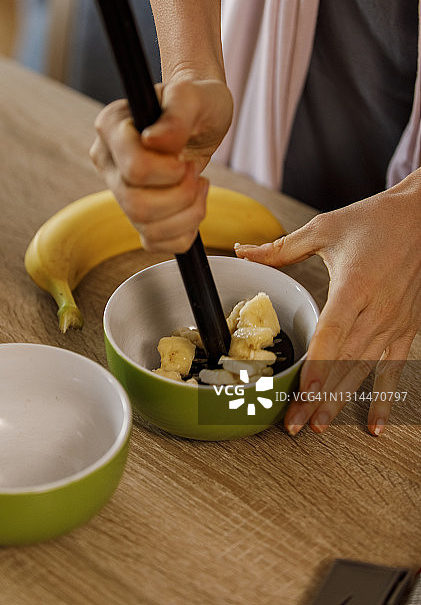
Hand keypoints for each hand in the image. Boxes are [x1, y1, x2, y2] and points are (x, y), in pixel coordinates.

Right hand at [90, 74, 232, 252]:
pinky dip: (184, 231)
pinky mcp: (138, 213)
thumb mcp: (196, 96)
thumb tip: (154, 141)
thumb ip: (177, 113)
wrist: (203, 118)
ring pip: (146, 227)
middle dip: (180, 195)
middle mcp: (108, 161)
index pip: (134, 169)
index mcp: (111, 127)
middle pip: (137, 205)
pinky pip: (155, 243)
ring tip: (198, 184)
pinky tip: (193, 204)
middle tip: (193, 170)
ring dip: (187, 213)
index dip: (169, 171)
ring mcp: (120, 190)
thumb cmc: (198, 102)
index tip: (183, 154)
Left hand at [235, 169, 420, 435]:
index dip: (318, 367)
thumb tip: (243, 251)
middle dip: (318, 397)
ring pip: (364, 371)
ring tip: (318, 426)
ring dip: (342, 402)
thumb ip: (281, 248)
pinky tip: (375, 426)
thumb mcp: (324, 228)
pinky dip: (384, 398)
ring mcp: (394, 323)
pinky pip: (394, 369)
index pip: (333, 334)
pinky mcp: (406, 328)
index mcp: (354, 286)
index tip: (303, 394)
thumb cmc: (374, 220)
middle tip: (294, 424)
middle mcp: (376, 310)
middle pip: (343, 362)